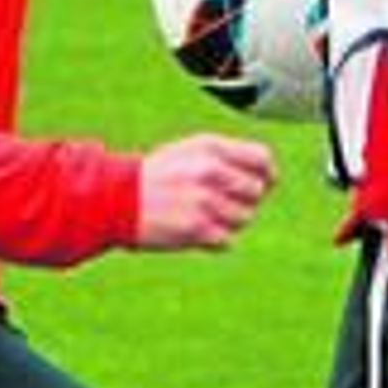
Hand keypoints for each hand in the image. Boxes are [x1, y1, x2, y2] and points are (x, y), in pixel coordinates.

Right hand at [135, 133, 276, 250]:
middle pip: (256, 192)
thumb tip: (268, 177)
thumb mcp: (190, 151)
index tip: (264, 182)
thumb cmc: (157, 176)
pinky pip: (227, 240)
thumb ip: (228, 157)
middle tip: (220, 201)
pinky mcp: (197, 229)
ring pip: (244, 218)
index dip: (267, 173)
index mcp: (210, 147)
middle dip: (243, 199)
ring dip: (229, 221)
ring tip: (204, 214)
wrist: (118, 198)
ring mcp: (205, 201)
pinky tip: (195, 228)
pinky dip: (215, 239)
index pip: (262, 158)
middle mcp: (210, 171)